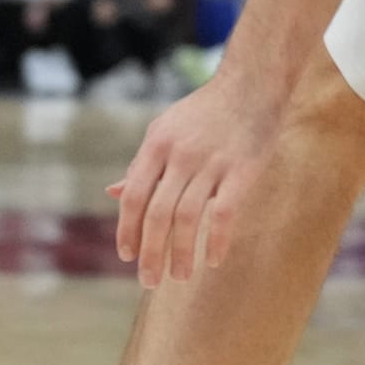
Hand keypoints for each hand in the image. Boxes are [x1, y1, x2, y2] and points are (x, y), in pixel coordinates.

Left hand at [109, 69, 282, 287]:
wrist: (251, 83)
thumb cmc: (203, 111)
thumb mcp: (164, 130)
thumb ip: (141, 164)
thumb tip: (113, 193)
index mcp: (157, 145)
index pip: (134, 195)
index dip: (127, 229)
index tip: (127, 256)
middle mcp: (180, 155)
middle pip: (157, 213)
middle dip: (150, 252)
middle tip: (150, 280)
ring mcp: (212, 164)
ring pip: (188, 217)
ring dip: (181, 252)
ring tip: (180, 276)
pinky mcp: (242, 171)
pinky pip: (225, 212)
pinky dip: (216, 239)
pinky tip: (213, 260)